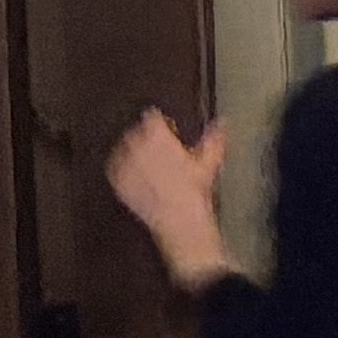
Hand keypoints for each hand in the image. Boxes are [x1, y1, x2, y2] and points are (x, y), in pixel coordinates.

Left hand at [107, 109, 234, 286]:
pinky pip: (115, 167)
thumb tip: (222, 121)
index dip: (161, 124)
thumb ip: (214, 138)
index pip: (152, 117)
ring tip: (149, 166)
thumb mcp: (208, 162)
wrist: (178, 220)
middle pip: (136, 132)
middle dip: (147, 139)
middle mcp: (135, 144)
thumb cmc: (195, 190)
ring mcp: (122, 162)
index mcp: (156, 134)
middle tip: (161, 153)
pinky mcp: (116, 180)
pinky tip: (136, 178)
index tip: (169, 134)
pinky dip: (124, 169)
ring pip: (124, 148)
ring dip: (134, 153)